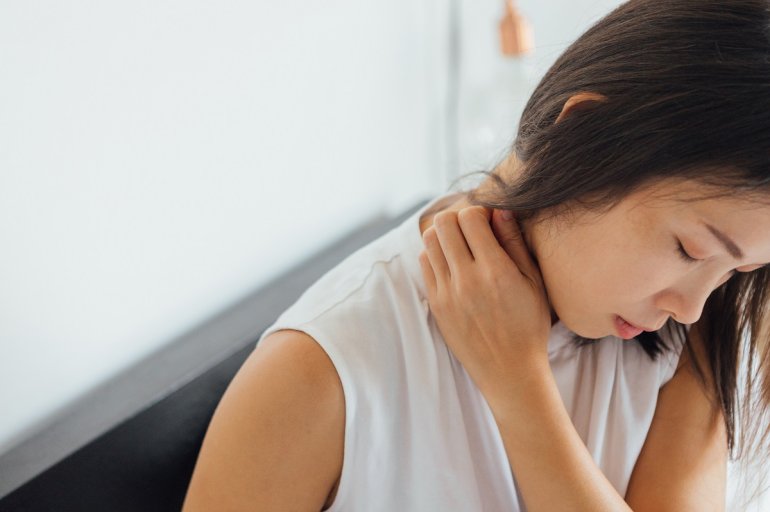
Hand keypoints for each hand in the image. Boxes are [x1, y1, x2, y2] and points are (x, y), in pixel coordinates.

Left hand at [419, 206, 551, 395]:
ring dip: (445, 236)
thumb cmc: (529, 325)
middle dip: (459, 219)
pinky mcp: (436, 305)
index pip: (470, 217)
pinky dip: (436, 256)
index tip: (490, 222)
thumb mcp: (533, 282)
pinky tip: (454, 266)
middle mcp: (466, 279)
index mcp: (495, 270)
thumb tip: (499, 211)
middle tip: (474, 231)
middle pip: (444, 223)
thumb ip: (514, 243)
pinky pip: (425, 264)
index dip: (480, 212)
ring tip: (462, 247)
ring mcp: (446, 293)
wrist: (509, 371)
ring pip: (429, 241)